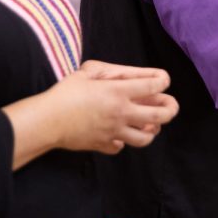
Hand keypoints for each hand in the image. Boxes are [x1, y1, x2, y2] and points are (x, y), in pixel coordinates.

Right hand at [45, 62, 178, 154]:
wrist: (46, 120)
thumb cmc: (65, 92)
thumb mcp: (88, 71)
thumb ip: (112, 70)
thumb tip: (130, 75)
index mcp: (119, 91)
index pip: (156, 86)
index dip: (163, 80)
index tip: (162, 80)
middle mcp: (122, 113)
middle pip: (161, 115)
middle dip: (171, 109)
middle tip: (170, 106)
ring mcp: (114, 131)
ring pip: (146, 138)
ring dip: (151, 130)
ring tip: (148, 124)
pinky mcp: (104, 145)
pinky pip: (121, 147)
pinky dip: (122, 142)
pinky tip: (118, 135)